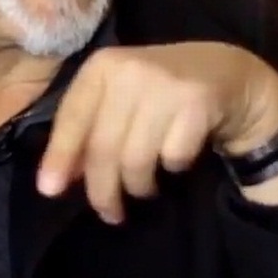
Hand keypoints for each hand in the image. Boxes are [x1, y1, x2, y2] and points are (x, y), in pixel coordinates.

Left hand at [36, 42, 277, 223]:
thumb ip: (88, 130)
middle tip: (109, 213)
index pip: (71, 116)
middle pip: (103, 148)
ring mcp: (165, 84)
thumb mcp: (120, 98)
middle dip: (103, 190)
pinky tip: (176, 158)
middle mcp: (131, 69)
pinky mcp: (197, 102)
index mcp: (103, 65)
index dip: (59, 156)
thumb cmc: (161, 91)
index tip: (49, 191)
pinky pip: (172, 158)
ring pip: (136, 159)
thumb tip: (56, 181)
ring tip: (144, 187)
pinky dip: (173, 168)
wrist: (228, 74)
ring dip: (139, 186)